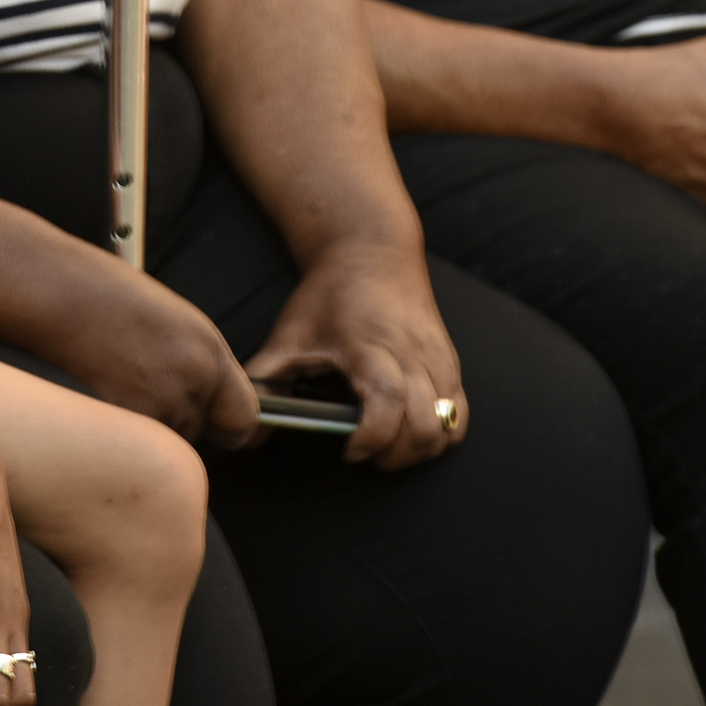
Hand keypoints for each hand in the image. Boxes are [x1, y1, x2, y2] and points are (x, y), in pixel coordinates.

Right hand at [43, 258, 263, 449]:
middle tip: (142, 390)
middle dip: (176, 424)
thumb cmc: (105, 297)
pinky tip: (100, 394)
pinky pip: (131, 447)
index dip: (228, 428)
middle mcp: (194, 381)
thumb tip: (208, 404)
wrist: (58, 291)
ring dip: (145, 428)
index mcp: (210, 352)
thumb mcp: (174, 324)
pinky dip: (117, 433)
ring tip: (116, 382)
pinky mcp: (125, 419)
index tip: (218, 430)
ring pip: (162, 442)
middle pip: (198, 434)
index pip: (244, 419)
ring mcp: (159, 404)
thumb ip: (197, 365)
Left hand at [245, 238, 466, 469]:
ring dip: (420, 448)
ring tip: (388, 445)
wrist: (373, 250)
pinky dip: (441, 433)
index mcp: (369, 345)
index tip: (349, 450)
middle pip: (425, 424)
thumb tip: (246, 428)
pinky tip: (411, 430)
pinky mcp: (450, 362)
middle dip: (396, 455)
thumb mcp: (290, 332)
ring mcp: (436, 358)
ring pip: (447, 424)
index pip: (387, 400)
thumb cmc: (330, 293)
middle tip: (367, 453)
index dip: (372, 438)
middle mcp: (411, 353)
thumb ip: (266, 380)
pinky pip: (458, 414)